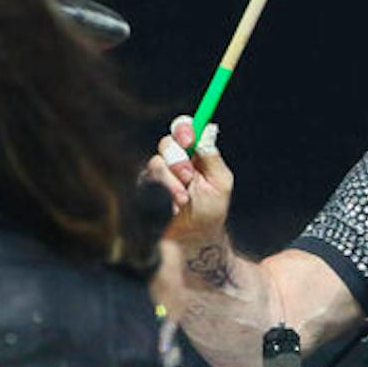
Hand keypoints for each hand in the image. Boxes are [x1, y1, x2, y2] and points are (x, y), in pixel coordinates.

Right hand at [143, 115, 233, 242]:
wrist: (194, 238)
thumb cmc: (210, 211)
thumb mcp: (220, 183)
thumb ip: (213, 158)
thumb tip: (205, 132)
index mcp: (194, 154)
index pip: (184, 129)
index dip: (183, 128)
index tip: (188, 139)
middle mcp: (174, 160)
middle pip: (167, 143)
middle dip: (179, 160)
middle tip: (189, 176)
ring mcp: (159, 174)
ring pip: (157, 162)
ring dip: (173, 180)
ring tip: (185, 198)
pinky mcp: (147, 188)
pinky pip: (148, 179)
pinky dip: (165, 190)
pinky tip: (177, 202)